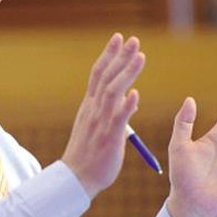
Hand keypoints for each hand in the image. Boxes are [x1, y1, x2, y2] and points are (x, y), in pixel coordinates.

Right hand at [62, 33, 144, 198]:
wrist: (75, 178)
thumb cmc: (89, 154)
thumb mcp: (99, 126)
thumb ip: (114, 110)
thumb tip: (132, 97)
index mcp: (90, 105)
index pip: (99, 74)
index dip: (109, 54)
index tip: (118, 38)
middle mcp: (94, 109)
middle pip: (107, 77)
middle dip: (121, 57)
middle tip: (133, 40)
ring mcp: (100, 122)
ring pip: (114, 92)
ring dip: (127, 73)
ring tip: (140, 57)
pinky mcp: (109, 138)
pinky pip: (118, 119)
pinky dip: (127, 106)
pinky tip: (136, 94)